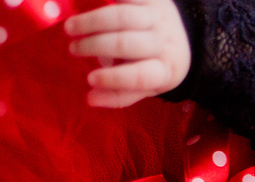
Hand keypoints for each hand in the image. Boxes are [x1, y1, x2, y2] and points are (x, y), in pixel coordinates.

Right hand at [64, 0, 190, 107]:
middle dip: (95, 46)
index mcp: (166, 70)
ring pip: (123, 17)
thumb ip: (120, 94)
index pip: (141, 76)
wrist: (184, 36)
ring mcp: (158, 18)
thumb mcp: (147, 86)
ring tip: (70, 28)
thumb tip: (90, 100)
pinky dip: (103, 1)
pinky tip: (83, 5)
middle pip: (127, 43)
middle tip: (73, 50)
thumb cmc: (156, 64)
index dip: (115, 79)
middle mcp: (165, 43)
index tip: (90, 79)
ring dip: (92, 22)